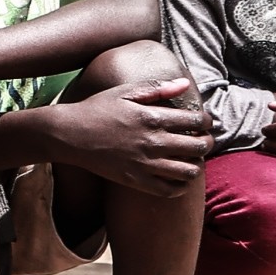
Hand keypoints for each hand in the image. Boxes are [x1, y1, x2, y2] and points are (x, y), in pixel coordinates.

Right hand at [49, 76, 211, 192]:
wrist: (68, 134)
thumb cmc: (96, 109)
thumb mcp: (124, 92)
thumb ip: (157, 88)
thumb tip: (185, 84)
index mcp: (152, 117)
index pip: (196, 120)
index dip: (206, 121)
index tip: (204, 121)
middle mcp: (153, 142)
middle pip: (198, 146)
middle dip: (207, 142)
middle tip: (203, 140)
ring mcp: (145, 164)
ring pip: (189, 171)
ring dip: (196, 164)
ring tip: (190, 158)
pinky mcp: (135, 181)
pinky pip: (169, 190)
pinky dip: (180, 186)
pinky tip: (177, 177)